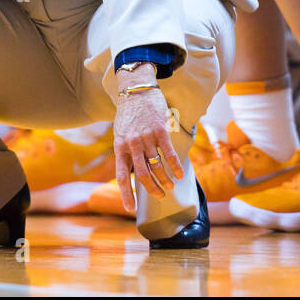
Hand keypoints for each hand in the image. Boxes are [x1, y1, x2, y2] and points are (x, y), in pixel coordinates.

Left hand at [112, 64, 182, 213]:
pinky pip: (169, 154)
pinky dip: (175, 166)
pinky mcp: (160, 131)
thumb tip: (131, 169)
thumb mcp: (120, 133)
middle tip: (160, 196)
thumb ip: (126, 150)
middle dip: (153, 189)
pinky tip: (180, 174)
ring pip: (157, 166)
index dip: (126, 193)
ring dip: (165, 179)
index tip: (130, 209)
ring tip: (171, 186)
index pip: (122, 176)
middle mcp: (132, 145)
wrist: (137, 90)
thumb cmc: (129, 114)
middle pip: (143, 174)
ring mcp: (146, 138)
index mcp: (120, 147)